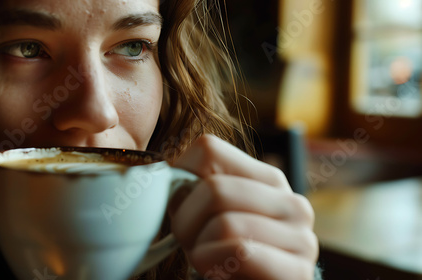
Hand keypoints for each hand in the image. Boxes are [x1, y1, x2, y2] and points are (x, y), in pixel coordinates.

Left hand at [169, 135, 318, 279]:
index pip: (208, 149)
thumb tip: (160, 179)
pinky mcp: (298, 271)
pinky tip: (219, 272)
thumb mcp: (209, 214)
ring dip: (200, 249)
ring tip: (208, 258)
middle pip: (214, 189)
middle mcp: (291, 201)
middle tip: (191, 242)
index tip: (183, 208)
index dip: (181, 180)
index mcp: (268, 179)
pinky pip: (240, 251)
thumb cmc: (224, 256)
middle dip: (187, 222)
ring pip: (225, 223)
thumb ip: (194, 189)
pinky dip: (213, 262)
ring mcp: (301, 237)